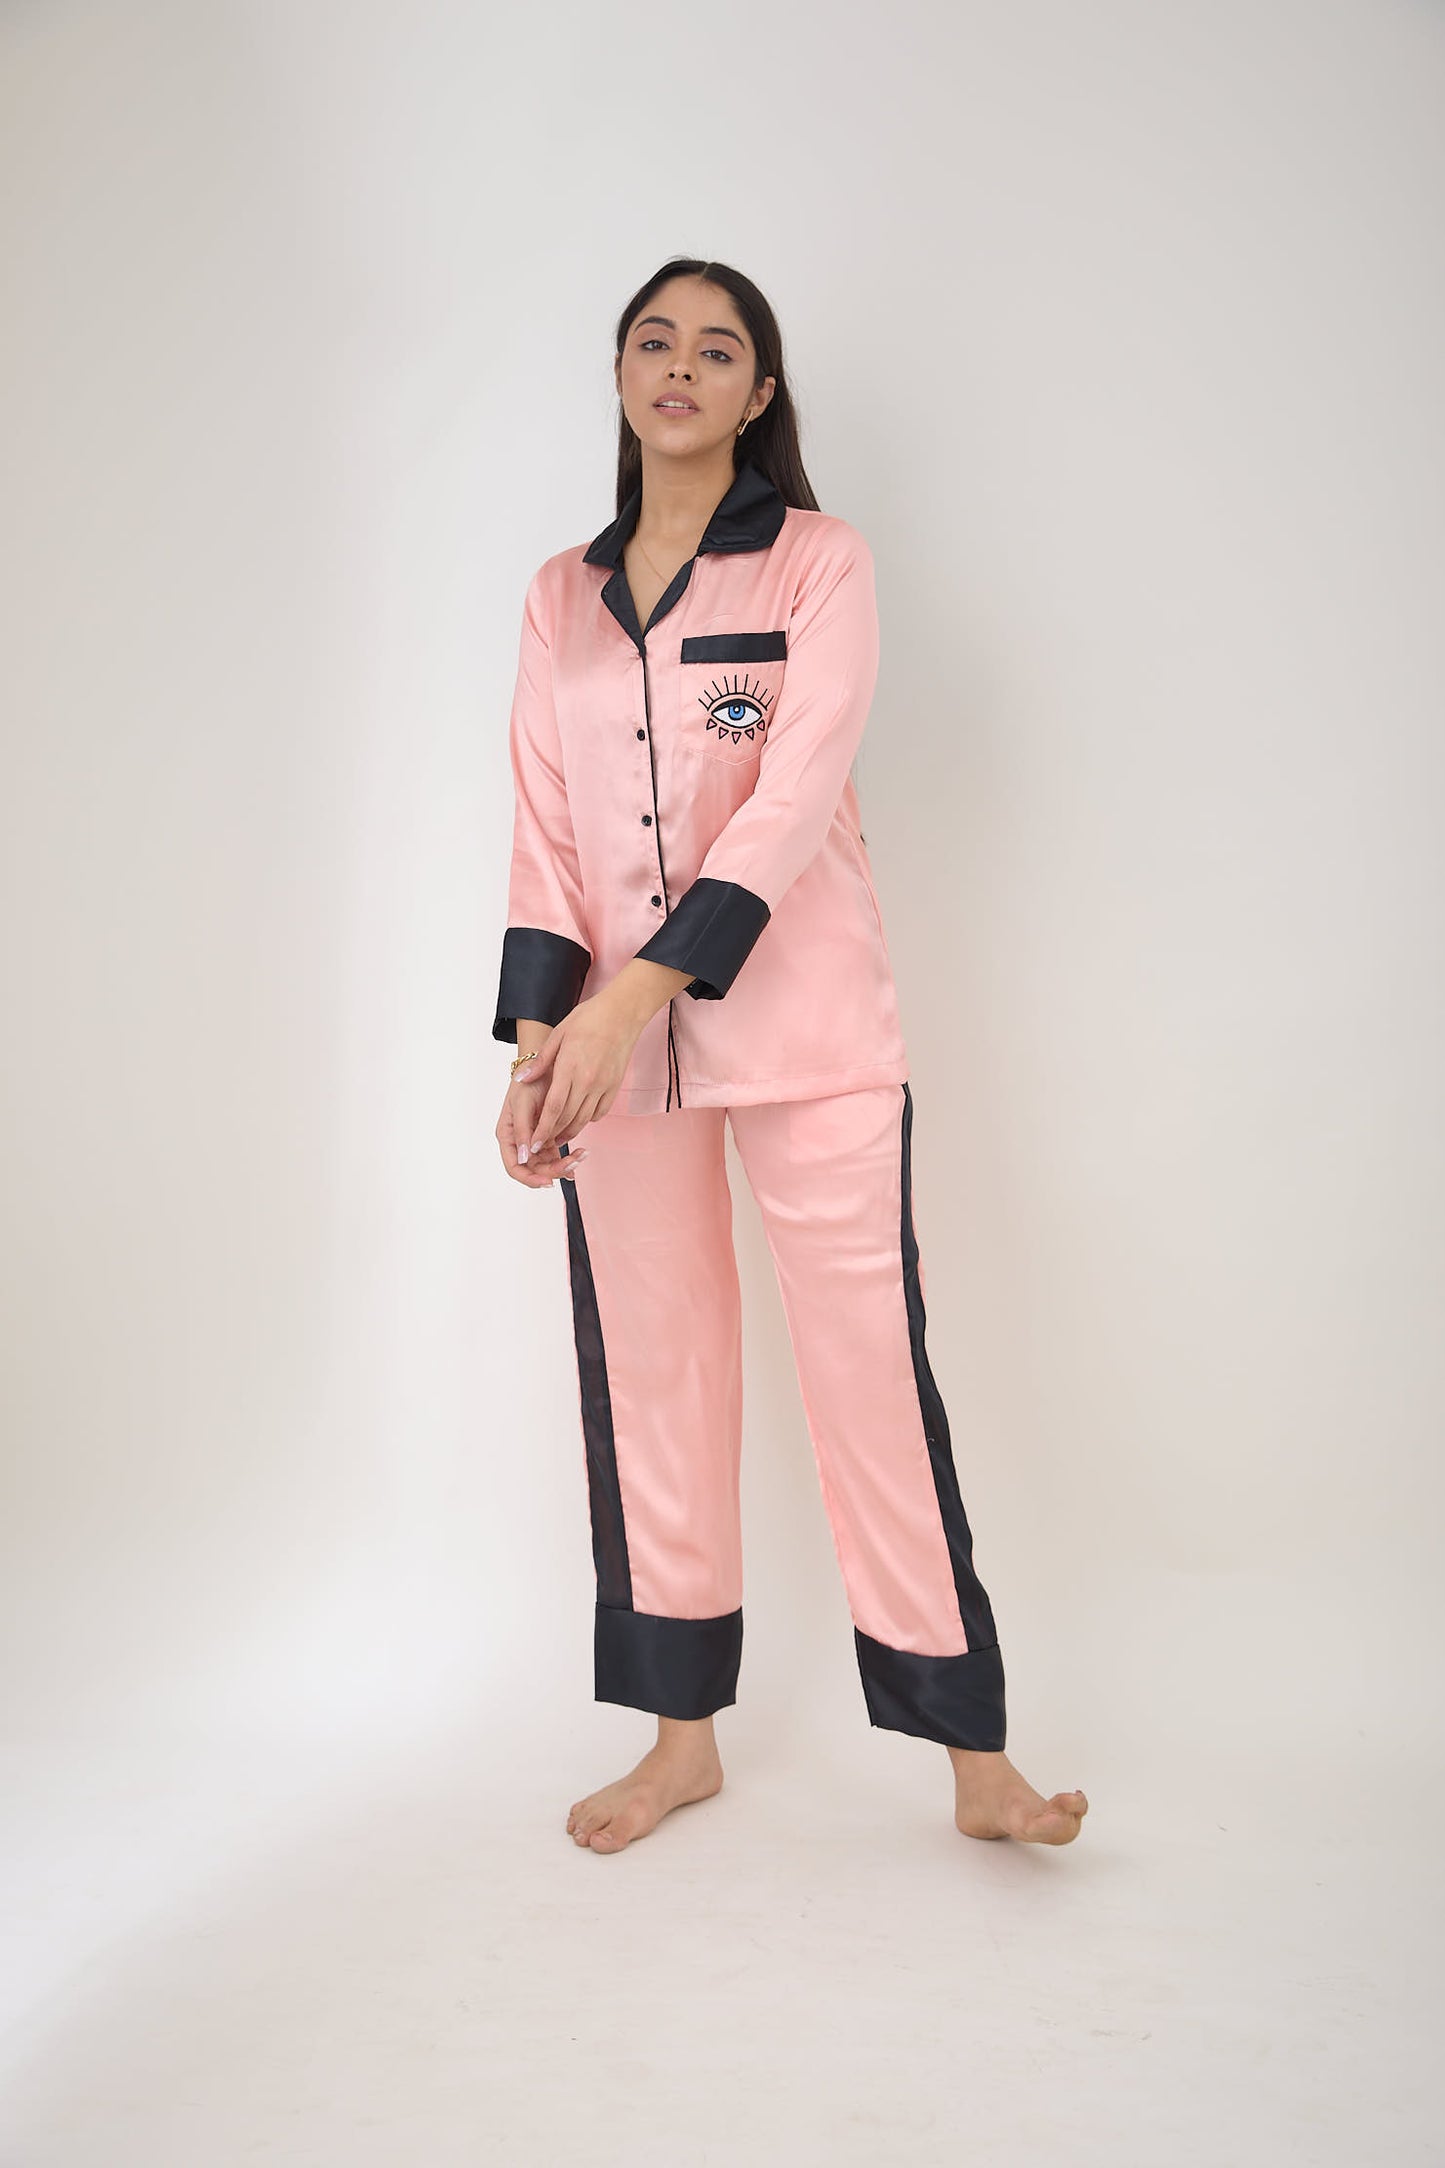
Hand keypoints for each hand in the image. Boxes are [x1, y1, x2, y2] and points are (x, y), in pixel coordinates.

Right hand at [496, 1054, 584, 1188]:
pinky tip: (580, 1156)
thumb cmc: (528, 1080)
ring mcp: (535, 1140)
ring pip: (548, 1164)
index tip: (548, 1181)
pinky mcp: (549, 1135)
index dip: (530, 1178)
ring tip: (581, 1156)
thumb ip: (522, 1131)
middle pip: (534, 1169)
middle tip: (573, 1165)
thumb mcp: (522, 1103)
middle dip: (553, 1171)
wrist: (545, 1065)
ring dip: (564, 1165)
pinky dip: (568, 1157)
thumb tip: (524, 1157)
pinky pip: (557, 1154)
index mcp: (507, 1135)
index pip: (515, 1167)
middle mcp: (520, 1141)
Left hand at [517, 991, 647, 1158]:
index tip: (533, 1144)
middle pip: (567, 1118)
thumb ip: (541, 1062)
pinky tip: (580, 1119)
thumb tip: (521, 1080)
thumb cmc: (589, 1019)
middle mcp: (587, 1080)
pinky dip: (588, 1120)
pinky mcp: (614, 1086)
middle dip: (552, 1135)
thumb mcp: (558, 1035)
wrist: (622, 1013)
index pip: (553, 1108)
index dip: (542, 1129)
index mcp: (569, 1068)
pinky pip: (600, 1112)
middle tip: (542, 1145)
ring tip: (559, 1138)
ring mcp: (603, 1085)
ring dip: (570, 1131)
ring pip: (584, 1119)